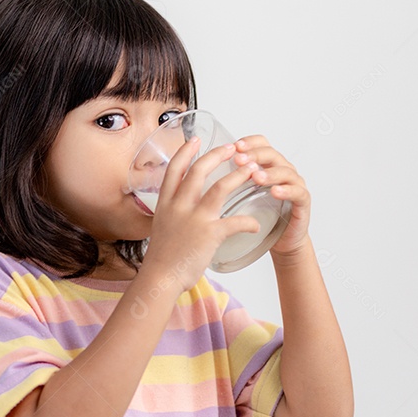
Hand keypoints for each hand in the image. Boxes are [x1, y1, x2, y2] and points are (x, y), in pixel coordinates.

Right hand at [142, 137, 263, 294]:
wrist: (161, 277)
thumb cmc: (162, 256)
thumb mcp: (162, 226)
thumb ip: (172, 212)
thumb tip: (181, 205)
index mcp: (166, 203)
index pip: (174, 169)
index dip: (185, 152)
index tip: (196, 139)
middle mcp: (179, 206)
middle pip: (199, 170)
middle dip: (218, 155)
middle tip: (233, 148)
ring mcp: (195, 218)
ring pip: (220, 187)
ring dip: (239, 176)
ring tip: (252, 169)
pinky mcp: (209, 234)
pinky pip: (236, 221)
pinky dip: (249, 221)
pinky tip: (256, 224)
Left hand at [230, 135, 310, 256]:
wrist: (277, 242)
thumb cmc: (256, 217)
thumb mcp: (235, 197)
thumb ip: (221, 182)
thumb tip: (191, 173)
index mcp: (264, 166)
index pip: (261, 145)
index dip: (249, 142)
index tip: (233, 145)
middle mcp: (280, 172)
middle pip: (272, 154)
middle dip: (255, 154)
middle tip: (240, 159)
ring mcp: (293, 186)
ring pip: (286, 171)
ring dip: (270, 172)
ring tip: (256, 176)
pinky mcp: (302, 204)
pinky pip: (298, 193)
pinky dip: (287, 191)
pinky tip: (275, 191)